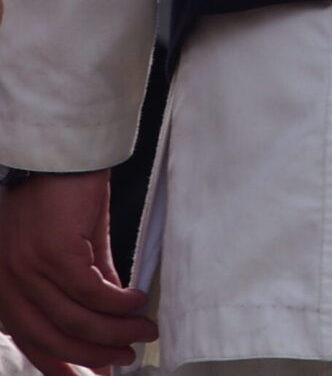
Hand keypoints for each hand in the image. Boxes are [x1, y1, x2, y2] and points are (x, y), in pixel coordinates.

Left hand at [0, 171, 157, 375]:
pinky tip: (138, 301)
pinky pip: (93, 293)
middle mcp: (9, 281)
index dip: (61, 363)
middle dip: (96, 354)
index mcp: (5, 283)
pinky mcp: (56, 254)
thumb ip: (84, 287)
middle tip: (128, 355)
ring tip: (144, 329)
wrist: (65, 150)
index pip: (30, 339)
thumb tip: (108, 326)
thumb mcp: (68, 247)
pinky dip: (119, 304)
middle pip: (53, 337)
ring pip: (76, 319)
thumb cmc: (61, 191)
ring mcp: (30, 269)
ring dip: (116, 331)